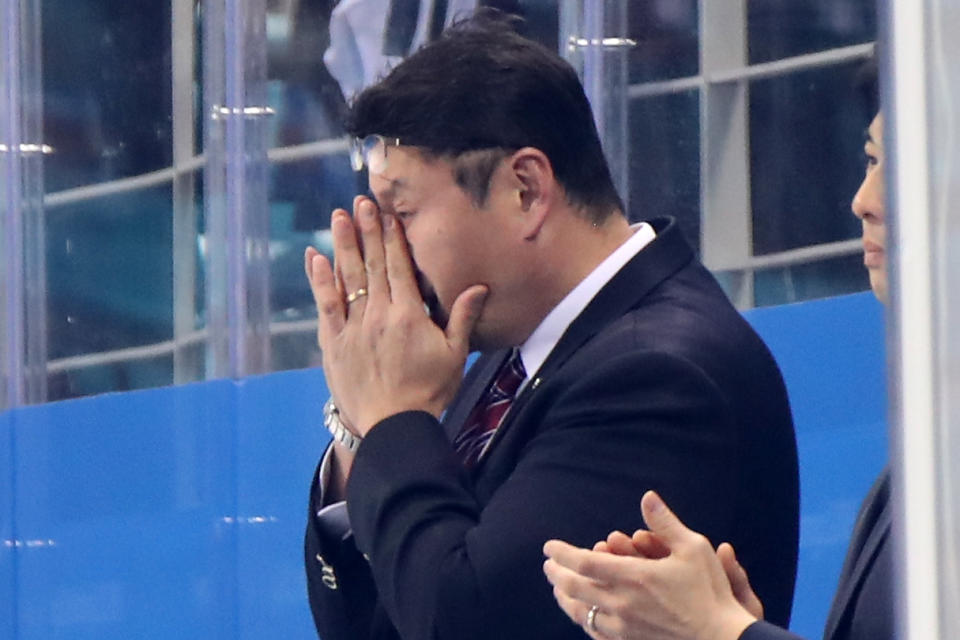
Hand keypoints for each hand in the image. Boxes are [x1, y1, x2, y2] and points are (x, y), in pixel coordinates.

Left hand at [304, 197, 487, 435]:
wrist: (394, 426)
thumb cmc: (428, 392)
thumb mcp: (453, 355)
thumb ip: (462, 318)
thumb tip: (478, 287)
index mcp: (408, 315)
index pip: (399, 266)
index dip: (392, 237)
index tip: (388, 213)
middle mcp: (378, 314)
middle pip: (371, 264)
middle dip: (366, 230)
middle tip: (361, 202)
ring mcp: (353, 328)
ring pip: (346, 278)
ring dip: (342, 245)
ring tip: (338, 217)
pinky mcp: (334, 343)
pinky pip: (325, 306)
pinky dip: (320, 281)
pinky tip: (316, 258)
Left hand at [542, 491, 758, 639]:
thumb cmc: (710, 592)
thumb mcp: (693, 549)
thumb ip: (665, 522)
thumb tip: (648, 497)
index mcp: (633, 577)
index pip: (584, 562)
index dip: (562, 553)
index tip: (549, 547)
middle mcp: (622, 604)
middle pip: (573, 589)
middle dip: (556, 575)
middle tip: (549, 566)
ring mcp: (624, 629)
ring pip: (581, 614)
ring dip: (565, 598)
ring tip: (559, 588)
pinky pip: (597, 634)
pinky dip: (584, 620)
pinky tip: (584, 615)